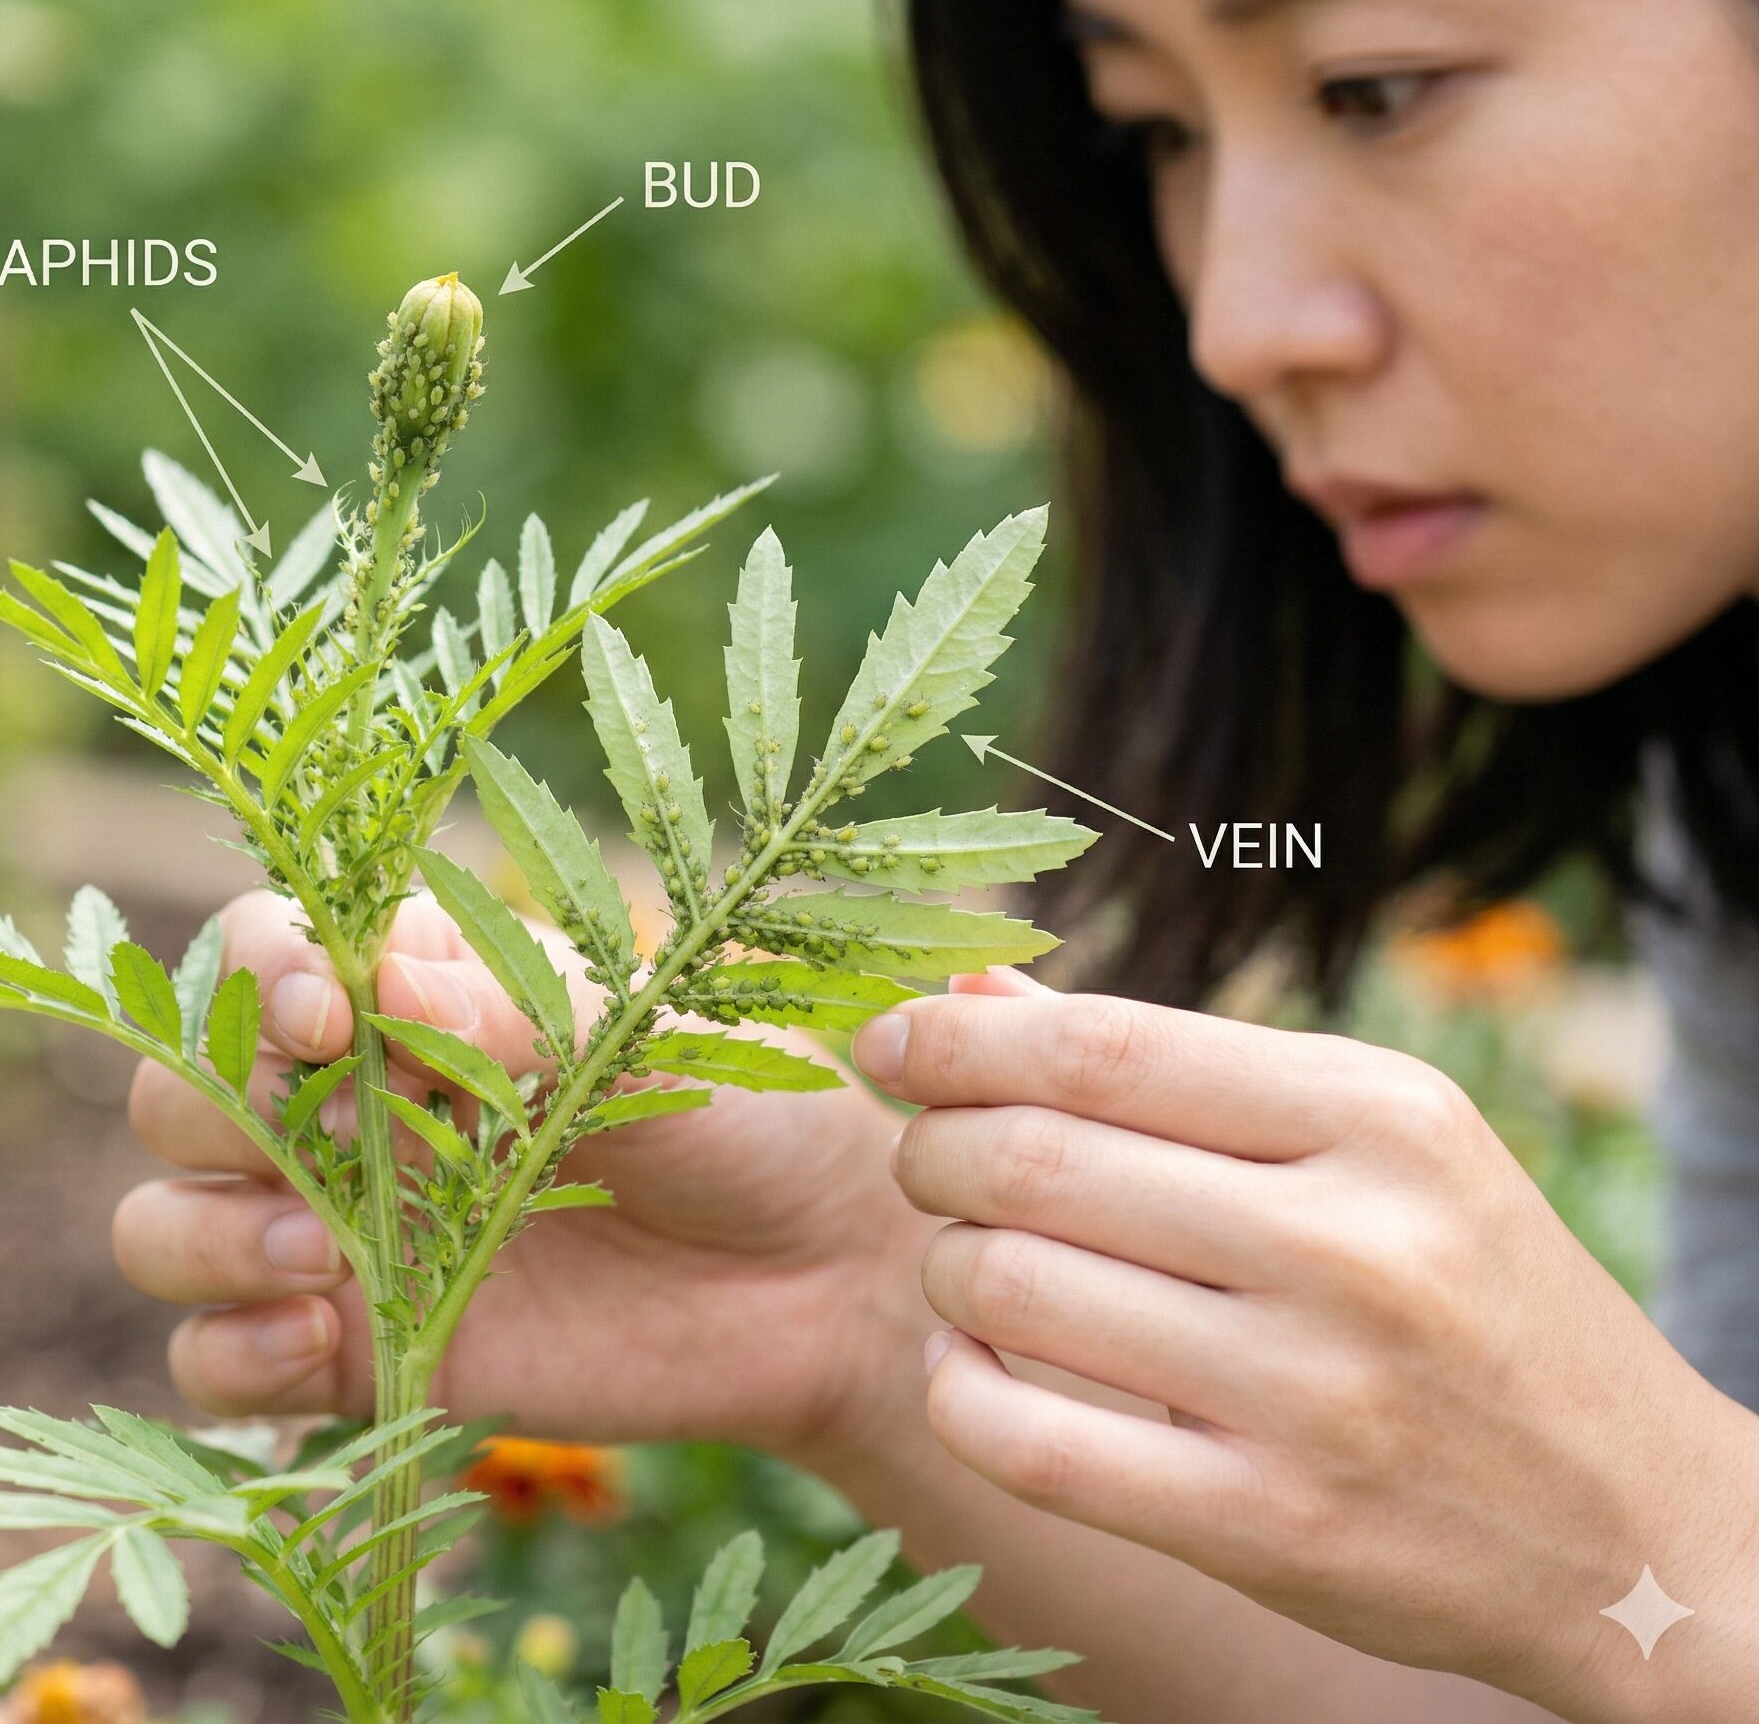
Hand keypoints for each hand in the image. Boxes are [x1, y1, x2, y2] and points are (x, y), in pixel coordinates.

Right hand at [113, 889, 933, 1459]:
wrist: (816, 1275)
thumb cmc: (739, 1111)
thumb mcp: (640, 1040)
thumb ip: (507, 1017)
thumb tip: (375, 984)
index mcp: (412, 991)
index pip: (256, 951)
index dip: (254, 976)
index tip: (323, 1018)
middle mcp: (352, 1103)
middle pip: (179, 1089)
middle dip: (214, 1113)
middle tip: (332, 1149)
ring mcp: (344, 1231)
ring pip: (166, 1223)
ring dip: (205, 1237)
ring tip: (321, 1259)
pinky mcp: (359, 1349)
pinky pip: (215, 1365)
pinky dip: (229, 1359)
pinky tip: (317, 1344)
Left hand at [862, 976, 1758, 1721]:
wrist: (1635, 1527)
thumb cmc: (1464, 1287)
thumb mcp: (1367, 1136)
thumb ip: (1167, 1062)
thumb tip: (973, 990)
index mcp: (1378, 1115)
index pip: (1100, 1047)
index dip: (958, 1038)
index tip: (886, 1038)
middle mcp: (1352, 1245)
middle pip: (1032, 1160)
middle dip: (929, 1146)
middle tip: (919, 1153)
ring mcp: (1312, 1396)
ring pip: (1007, 1289)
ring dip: (943, 1264)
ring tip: (965, 1258)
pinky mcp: (1271, 1531)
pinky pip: (1027, 1443)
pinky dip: (958, 1387)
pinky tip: (969, 1360)